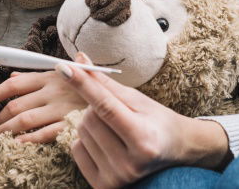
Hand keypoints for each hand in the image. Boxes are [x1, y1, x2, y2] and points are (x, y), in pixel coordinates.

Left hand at [0, 70, 87, 142]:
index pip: (15, 84)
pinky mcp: (71, 123)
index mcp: (51, 75)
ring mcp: (61, 108)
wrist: (118, 94)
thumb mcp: (64, 72)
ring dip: (5, 131)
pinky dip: (28, 140)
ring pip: (25, 120)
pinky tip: (17, 145)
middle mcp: (54, 90)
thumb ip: (37, 75)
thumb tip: (12, 75)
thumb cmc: (88, 83)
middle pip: (16, 104)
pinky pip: (45, 133)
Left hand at [57, 53, 230, 188]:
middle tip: (118, 113)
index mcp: (143, 138)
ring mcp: (116, 178)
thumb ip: (105, 84)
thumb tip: (79, 61)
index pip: (105, 106)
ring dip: (91, 124)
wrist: (173, 152)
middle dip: (96, 108)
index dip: (83, 85)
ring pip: (81, 132)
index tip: (65, 68)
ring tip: (115, 129)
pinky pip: (76, 150)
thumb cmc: (155, 121)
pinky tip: (106, 144)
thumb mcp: (136, 99)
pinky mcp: (102, 186)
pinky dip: (86, 140)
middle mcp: (129, 163)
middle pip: (89, 118)